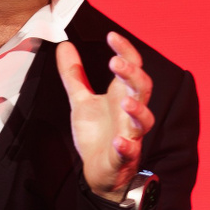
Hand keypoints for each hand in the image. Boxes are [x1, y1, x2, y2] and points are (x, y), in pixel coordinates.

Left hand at [57, 32, 154, 199]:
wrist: (99, 172)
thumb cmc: (97, 134)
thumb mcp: (80, 101)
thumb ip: (74, 75)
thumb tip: (64, 45)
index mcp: (121, 95)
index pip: (132, 67)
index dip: (126, 50)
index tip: (111, 36)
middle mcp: (130, 113)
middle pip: (143, 89)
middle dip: (133, 75)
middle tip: (116, 63)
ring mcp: (130, 135)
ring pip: (144, 121)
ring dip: (137, 110)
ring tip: (124, 102)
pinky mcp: (123, 157)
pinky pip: (129, 152)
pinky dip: (126, 147)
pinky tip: (118, 142)